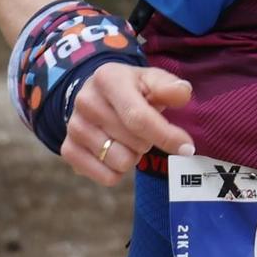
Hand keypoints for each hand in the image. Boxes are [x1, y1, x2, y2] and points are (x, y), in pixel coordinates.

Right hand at [61, 63, 195, 185]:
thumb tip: (183, 93)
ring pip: (122, 163)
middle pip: (135, 143)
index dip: (166, 136)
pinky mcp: (68, 150)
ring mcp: (74, 127)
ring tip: (126, 138)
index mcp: (108, 79)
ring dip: (132, 155)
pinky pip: (107, 177)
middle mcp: (85, 101)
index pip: (139, 118)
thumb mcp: (151, 80)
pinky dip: (118, 170)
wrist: (96, 94)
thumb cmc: (132, 89)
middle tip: (141, 129)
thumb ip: (169, 86)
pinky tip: (113, 150)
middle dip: (148, 141)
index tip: (187, 148)